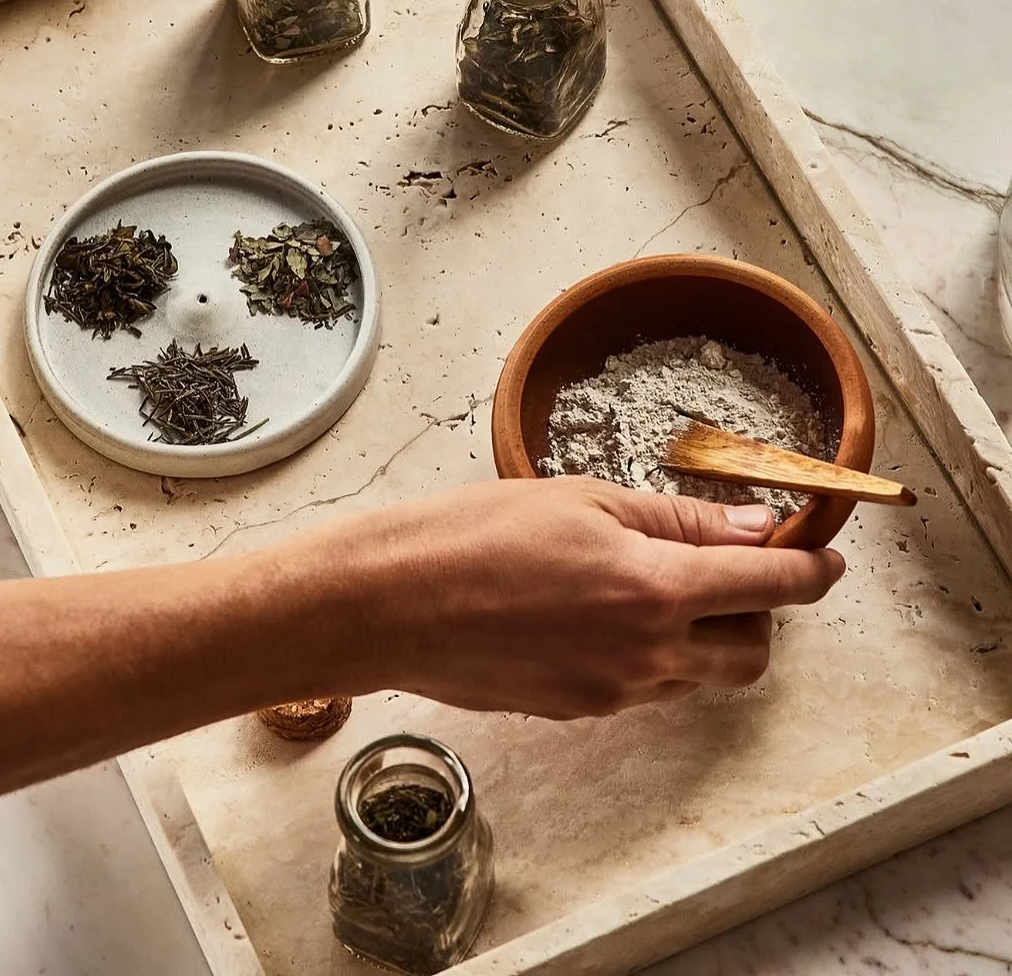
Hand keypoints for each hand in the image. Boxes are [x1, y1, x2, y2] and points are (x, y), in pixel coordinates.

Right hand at [297, 477, 844, 718]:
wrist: (388, 602)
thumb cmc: (473, 534)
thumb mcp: (583, 499)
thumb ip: (678, 520)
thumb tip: (753, 529)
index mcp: (654, 589)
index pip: (771, 589)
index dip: (810, 571)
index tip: (822, 558)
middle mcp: (645, 655)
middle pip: (750, 653)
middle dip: (758, 612)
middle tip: (727, 565)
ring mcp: (611, 692)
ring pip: (698, 675)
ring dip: (703, 636)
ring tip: (652, 582)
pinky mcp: (578, 710)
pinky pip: (645, 688)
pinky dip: (653, 654)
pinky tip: (601, 609)